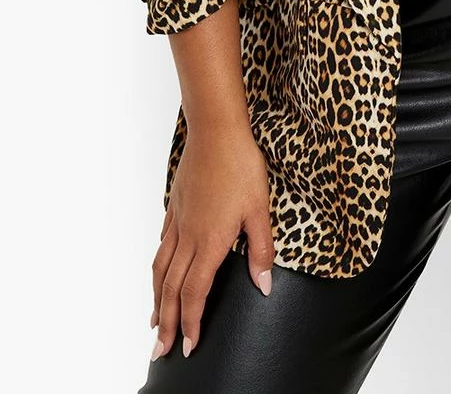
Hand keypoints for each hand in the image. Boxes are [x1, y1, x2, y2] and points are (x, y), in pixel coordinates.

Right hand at [149, 122, 274, 360]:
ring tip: (154, 321)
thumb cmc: (241, 166)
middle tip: (159, 351)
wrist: (216, 131)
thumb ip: (261, 249)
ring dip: (157, 299)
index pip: (196, 292)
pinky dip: (159, 266)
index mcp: (210, 241)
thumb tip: (263, 285)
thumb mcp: (261, 208)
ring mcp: (178, 220)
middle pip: (172, 288)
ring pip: (161, 268)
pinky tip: (161, 271)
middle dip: (167, 323)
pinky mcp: (175, 206)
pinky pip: (163, 244)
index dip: (192, 322)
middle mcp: (188, 236)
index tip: (189, 347)